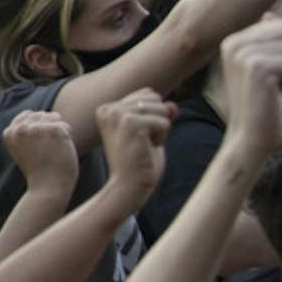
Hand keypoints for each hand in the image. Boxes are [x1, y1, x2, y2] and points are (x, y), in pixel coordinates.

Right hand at [3, 109, 77, 198]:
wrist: (48, 187)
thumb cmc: (39, 171)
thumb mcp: (24, 150)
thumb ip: (23, 133)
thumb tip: (31, 113)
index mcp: (9, 133)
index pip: (27, 115)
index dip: (39, 125)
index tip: (43, 141)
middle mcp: (19, 129)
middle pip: (41, 115)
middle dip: (50, 126)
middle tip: (52, 146)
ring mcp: (36, 129)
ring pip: (53, 116)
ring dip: (60, 128)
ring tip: (57, 146)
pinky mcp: (52, 130)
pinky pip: (64, 125)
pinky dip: (68, 134)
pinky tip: (64, 146)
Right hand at [95, 89, 174, 212]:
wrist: (129, 186)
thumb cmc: (140, 163)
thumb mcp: (152, 133)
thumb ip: (161, 114)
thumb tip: (173, 104)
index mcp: (108, 108)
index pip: (148, 94)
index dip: (153, 117)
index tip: (138, 137)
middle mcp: (108, 108)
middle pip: (155, 98)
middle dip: (158, 121)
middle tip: (142, 143)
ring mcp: (118, 114)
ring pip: (161, 109)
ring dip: (160, 130)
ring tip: (143, 147)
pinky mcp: (130, 123)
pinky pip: (165, 123)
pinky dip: (162, 138)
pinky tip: (145, 150)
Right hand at [220, 18, 281, 158]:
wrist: (249, 136)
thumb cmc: (261, 103)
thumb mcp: (263, 66)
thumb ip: (266, 41)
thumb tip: (271, 15)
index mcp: (232, 40)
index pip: (280, 26)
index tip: (268, 74)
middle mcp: (234, 43)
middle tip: (272, 83)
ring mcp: (244, 54)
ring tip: (272, 89)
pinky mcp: (258, 68)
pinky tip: (274, 95)